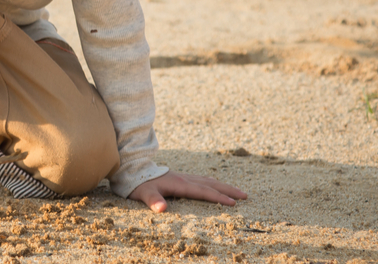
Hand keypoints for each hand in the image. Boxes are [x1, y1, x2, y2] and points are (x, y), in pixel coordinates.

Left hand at [128, 170, 247, 212]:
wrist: (132, 168)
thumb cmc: (138, 183)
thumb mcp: (143, 193)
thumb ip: (153, 200)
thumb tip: (161, 209)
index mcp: (179, 184)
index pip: (202, 192)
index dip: (218, 198)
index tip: (233, 203)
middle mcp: (184, 179)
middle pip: (210, 184)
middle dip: (228, 190)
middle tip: (245, 195)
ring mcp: (183, 176)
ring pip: (208, 180)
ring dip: (223, 185)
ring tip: (237, 191)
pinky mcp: (181, 177)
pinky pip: (202, 179)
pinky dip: (213, 183)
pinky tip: (215, 185)